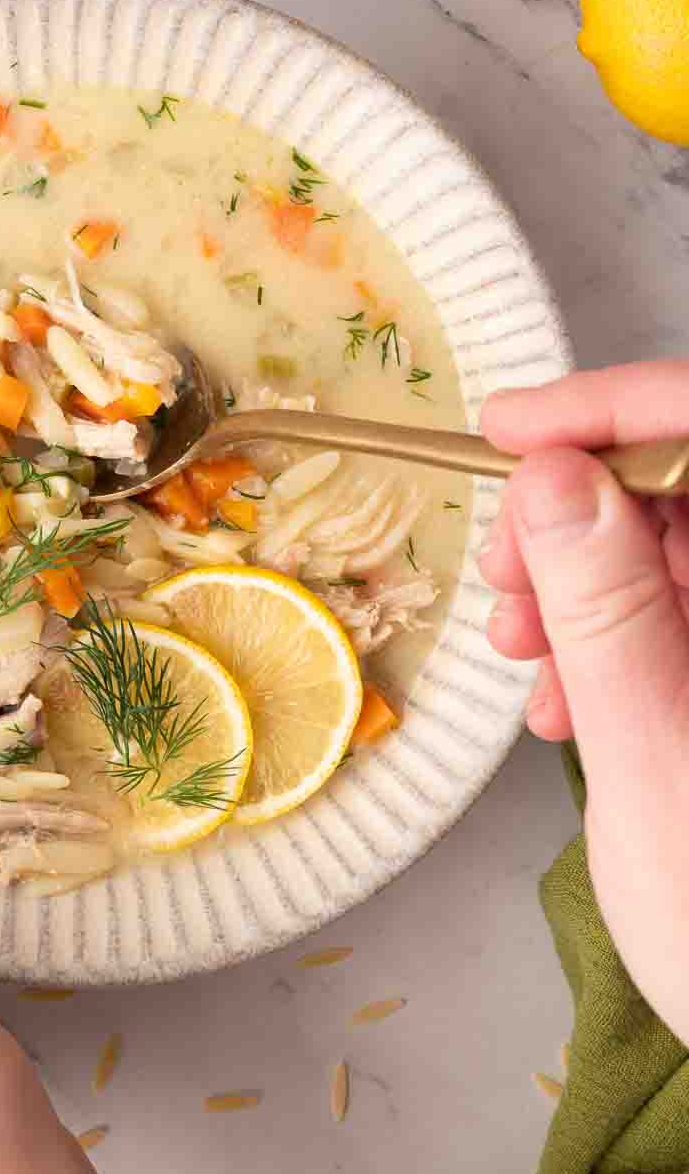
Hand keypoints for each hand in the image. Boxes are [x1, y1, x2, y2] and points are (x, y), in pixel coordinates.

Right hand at [480, 363, 688, 1044]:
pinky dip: (614, 638)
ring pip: (683, 548)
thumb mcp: (659, 767)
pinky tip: (566, 696)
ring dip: (586, 583)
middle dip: (582, 513)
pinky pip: (684, 615)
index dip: (616, 407)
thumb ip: (610, 610)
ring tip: (522, 656)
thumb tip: (560, 475)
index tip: (510, 430)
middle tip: (503, 578)